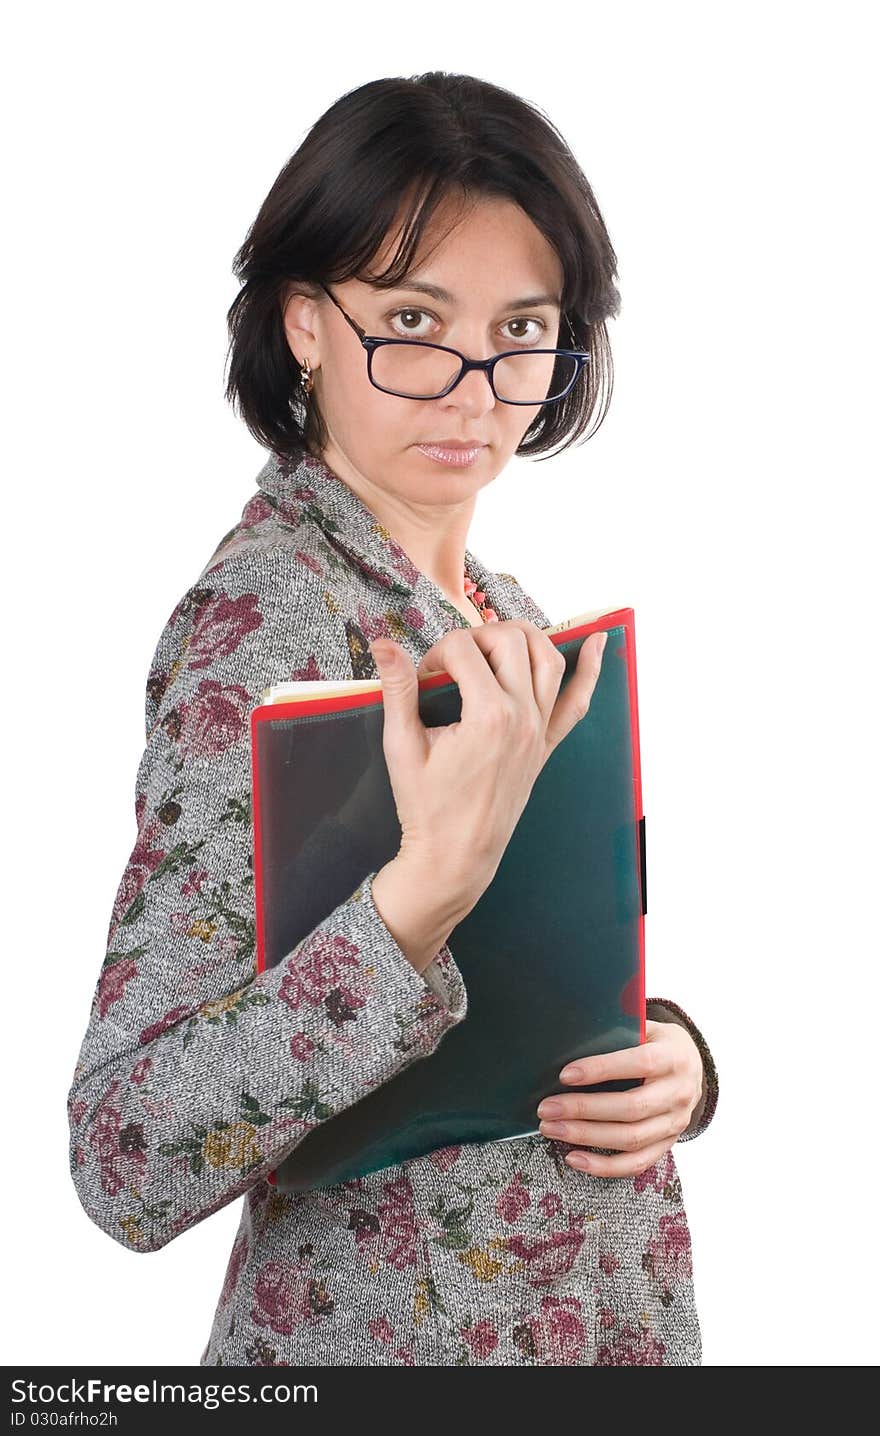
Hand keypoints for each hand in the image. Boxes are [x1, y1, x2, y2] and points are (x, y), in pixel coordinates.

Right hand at [368, 620, 606, 917]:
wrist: (456, 856)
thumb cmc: (427, 807)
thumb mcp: (402, 747)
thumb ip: (397, 690)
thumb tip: (382, 644)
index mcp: (487, 716)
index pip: (463, 650)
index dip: (435, 655)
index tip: (420, 679)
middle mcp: (522, 717)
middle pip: (509, 641)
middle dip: (475, 637)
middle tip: (450, 663)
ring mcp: (540, 730)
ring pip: (548, 658)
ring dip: (523, 637)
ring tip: (494, 641)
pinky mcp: (547, 745)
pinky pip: (577, 702)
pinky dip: (591, 670)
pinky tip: (598, 642)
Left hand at [535, 1020, 703, 1176]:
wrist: (692, 1066)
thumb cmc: (656, 1043)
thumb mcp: (646, 1027)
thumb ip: (619, 1029)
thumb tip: (574, 1035)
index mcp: (673, 1057)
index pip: (640, 1064)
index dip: (602, 1069)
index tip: (565, 1075)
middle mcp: (679, 1093)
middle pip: (631, 1108)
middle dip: (584, 1109)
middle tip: (547, 1108)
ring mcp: (675, 1123)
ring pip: (631, 1139)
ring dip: (586, 1137)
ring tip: (551, 1129)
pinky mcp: (667, 1144)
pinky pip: (636, 1163)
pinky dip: (604, 1166)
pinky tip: (574, 1158)